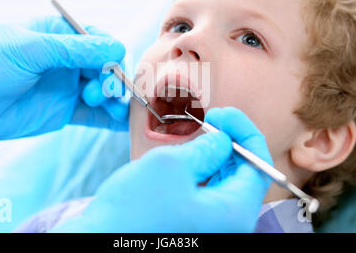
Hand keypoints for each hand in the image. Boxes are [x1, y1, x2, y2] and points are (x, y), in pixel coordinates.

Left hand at [0, 16, 128, 143]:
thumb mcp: (30, 48)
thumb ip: (73, 49)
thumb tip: (115, 47)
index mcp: (58, 36)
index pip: (97, 39)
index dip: (110, 52)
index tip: (113, 66)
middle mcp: (66, 61)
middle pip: (105, 66)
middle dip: (112, 78)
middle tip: (104, 92)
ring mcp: (66, 87)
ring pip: (103, 91)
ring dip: (115, 100)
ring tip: (114, 110)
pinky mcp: (64, 112)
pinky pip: (93, 115)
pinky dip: (110, 119)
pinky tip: (124, 124)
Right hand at [49, 107, 272, 232]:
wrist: (96, 242)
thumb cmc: (131, 212)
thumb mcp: (171, 166)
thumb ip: (206, 149)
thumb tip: (223, 141)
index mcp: (233, 213)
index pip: (258, 166)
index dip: (244, 133)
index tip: (222, 115)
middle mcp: (228, 224)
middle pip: (243, 174)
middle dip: (229, 143)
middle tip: (209, 121)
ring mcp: (210, 227)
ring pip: (224, 182)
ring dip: (214, 155)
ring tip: (195, 137)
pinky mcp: (192, 225)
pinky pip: (208, 194)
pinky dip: (201, 171)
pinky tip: (186, 158)